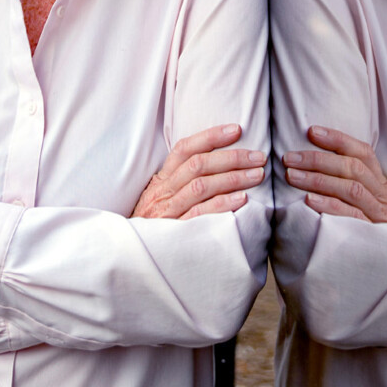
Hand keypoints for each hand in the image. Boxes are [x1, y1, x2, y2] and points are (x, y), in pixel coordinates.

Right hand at [131, 124, 266, 219]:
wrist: (128, 256)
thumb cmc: (154, 223)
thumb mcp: (160, 197)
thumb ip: (182, 181)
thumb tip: (219, 162)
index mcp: (162, 179)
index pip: (185, 149)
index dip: (210, 136)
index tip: (236, 130)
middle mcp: (164, 191)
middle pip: (198, 165)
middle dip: (232, 158)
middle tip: (258, 157)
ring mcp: (168, 211)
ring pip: (201, 186)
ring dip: (233, 178)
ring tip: (257, 175)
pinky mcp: (175, 231)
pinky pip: (200, 214)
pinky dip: (222, 204)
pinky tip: (242, 199)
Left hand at [282, 125, 386, 222]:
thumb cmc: (382, 232)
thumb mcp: (376, 205)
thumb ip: (355, 187)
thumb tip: (318, 168)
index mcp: (384, 185)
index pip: (363, 153)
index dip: (338, 140)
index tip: (311, 131)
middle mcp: (385, 196)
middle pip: (353, 168)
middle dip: (318, 159)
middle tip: (290, 158)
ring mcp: (381, 215)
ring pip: (351, 188)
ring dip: (318, 179)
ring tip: (292, 176)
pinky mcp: (375, 235)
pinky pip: (352, 216)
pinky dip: (330, 206)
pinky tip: (309, 201)